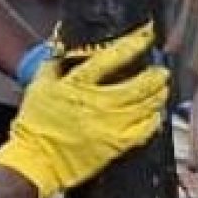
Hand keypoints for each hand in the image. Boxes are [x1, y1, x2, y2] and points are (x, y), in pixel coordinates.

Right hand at [0, 25, 169, 197]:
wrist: (36, 161)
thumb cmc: (35, 123)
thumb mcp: (39, 85)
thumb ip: (54, 60)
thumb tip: (61, 36)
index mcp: (77, 85)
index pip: (111, 58)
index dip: (133, 44)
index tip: (146, 36)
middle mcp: (97, 104)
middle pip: (137, 85)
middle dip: (154, 75)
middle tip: (160, 70)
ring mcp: (110, 126)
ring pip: (146, 106)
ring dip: (158, 94)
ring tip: (162, 88)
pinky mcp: (116, 145)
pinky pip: (145, 130)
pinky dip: (154, 120)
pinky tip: (155, 114)